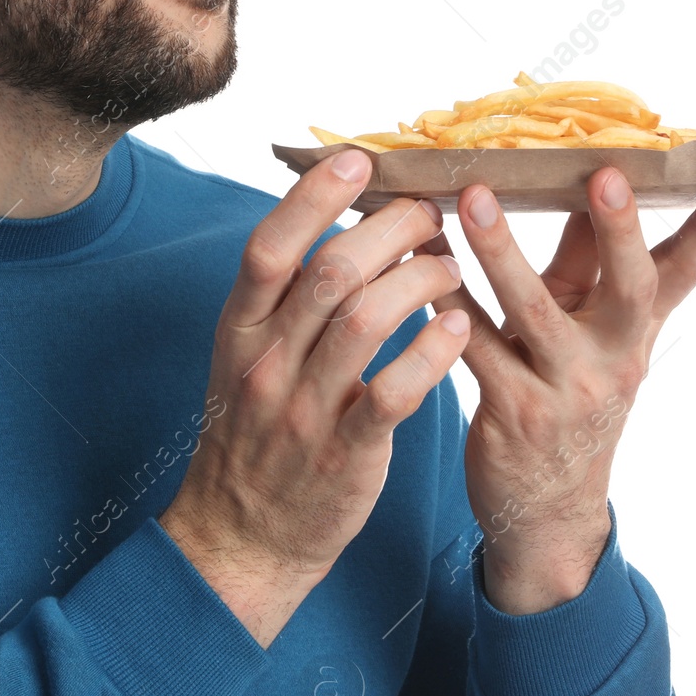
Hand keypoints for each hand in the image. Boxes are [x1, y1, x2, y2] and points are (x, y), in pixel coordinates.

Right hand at [160, 147, 470, 646]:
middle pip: (329, 271)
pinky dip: (431, 353)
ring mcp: (302, 408)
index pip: (268, 246)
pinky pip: (394, 391)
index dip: (312, 197)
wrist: (242, 533)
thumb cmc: (257, 430)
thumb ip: (284, 298)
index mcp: (238, 327)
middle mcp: (265, 360)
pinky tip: (457, 328)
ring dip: (420, 282)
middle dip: (389, 230)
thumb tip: (337, 221)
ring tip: (451, 267)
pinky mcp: (345, 452)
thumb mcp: (248, 355)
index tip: (359, 162)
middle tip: (430, 215)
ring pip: (366, 320)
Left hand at [416, 166, 695, 613]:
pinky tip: (422, 260)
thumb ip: (588, 266)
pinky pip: (475, 347)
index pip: (684, 273)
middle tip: (607, 175)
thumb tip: (586, 178)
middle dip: (619, 230)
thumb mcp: (591, 336)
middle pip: (626, 287)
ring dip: (501, 251)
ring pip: (533, 310)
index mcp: (637, 331)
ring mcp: (566, 388)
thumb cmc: (564, 396)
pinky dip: (446, 302)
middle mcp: (615, 359)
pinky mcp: (513, 411)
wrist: (546, 509)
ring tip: (474, 198)